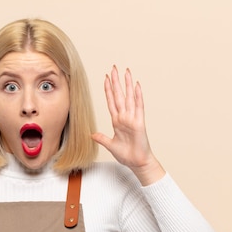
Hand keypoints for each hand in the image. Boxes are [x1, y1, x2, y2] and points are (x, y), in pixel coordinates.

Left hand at [92, 66, 165, 185]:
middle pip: (120, 96)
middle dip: (116, 82)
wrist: (137, 162)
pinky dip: (138, 96)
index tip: (106, 79)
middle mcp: (124, 117)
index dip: (108, 90)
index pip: (112, 102)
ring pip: (129, 98)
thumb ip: (102, 138)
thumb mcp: (110, 145)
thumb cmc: (127, 155)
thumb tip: (92, 134)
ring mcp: (132, 118)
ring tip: (126, 72)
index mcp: (117, 122)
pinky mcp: (139, 122)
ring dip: (127, 85)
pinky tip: (136, 85)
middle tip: (114, 68)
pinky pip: (138, 107)